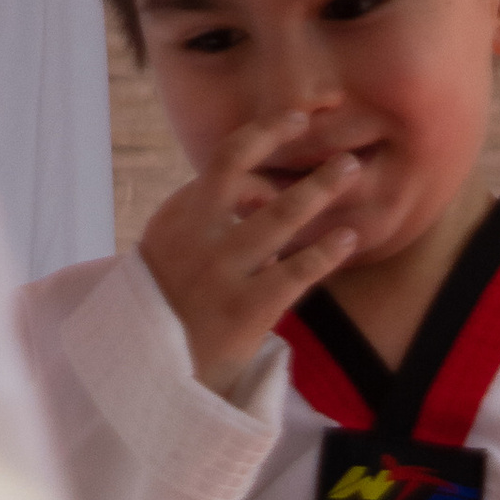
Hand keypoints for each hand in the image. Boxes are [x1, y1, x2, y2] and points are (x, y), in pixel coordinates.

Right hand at [139, 109, 362, 393]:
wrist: (147, 378)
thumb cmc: (168, 316)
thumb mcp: (170, 257)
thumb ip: (206, 220)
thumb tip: (258, 190)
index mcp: (176, 218)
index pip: (224, 162)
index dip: (262, 135)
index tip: (294, 122)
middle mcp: (194, 236)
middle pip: (247, 173)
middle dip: (293, 150)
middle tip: (337, 145)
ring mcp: (220, 271)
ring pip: (280, 216)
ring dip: (320, 189)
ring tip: (351, 170)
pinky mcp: (245, 309)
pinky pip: (297, 271)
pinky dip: (327, 251)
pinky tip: (350, 237)